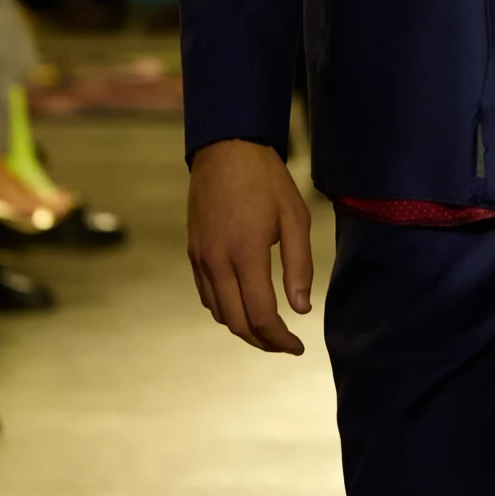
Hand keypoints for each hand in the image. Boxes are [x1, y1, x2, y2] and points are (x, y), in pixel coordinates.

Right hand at [187, 139, 312, 354]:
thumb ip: (299, 266)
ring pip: (218, 313)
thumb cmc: (266, 180)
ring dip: (243, 327)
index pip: (261, 316)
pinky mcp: (193, 252)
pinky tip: (244, 303)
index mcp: (245, 254)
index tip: (298, 346)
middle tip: (285, 344)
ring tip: (269, 326)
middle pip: (237, 323)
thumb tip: (301, 309)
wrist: (226, 149)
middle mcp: (217, 262)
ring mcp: (201, 258)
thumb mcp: (294, 217)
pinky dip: (225, 309)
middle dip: (263, 341)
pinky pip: (206, 295)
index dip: (280, 340)